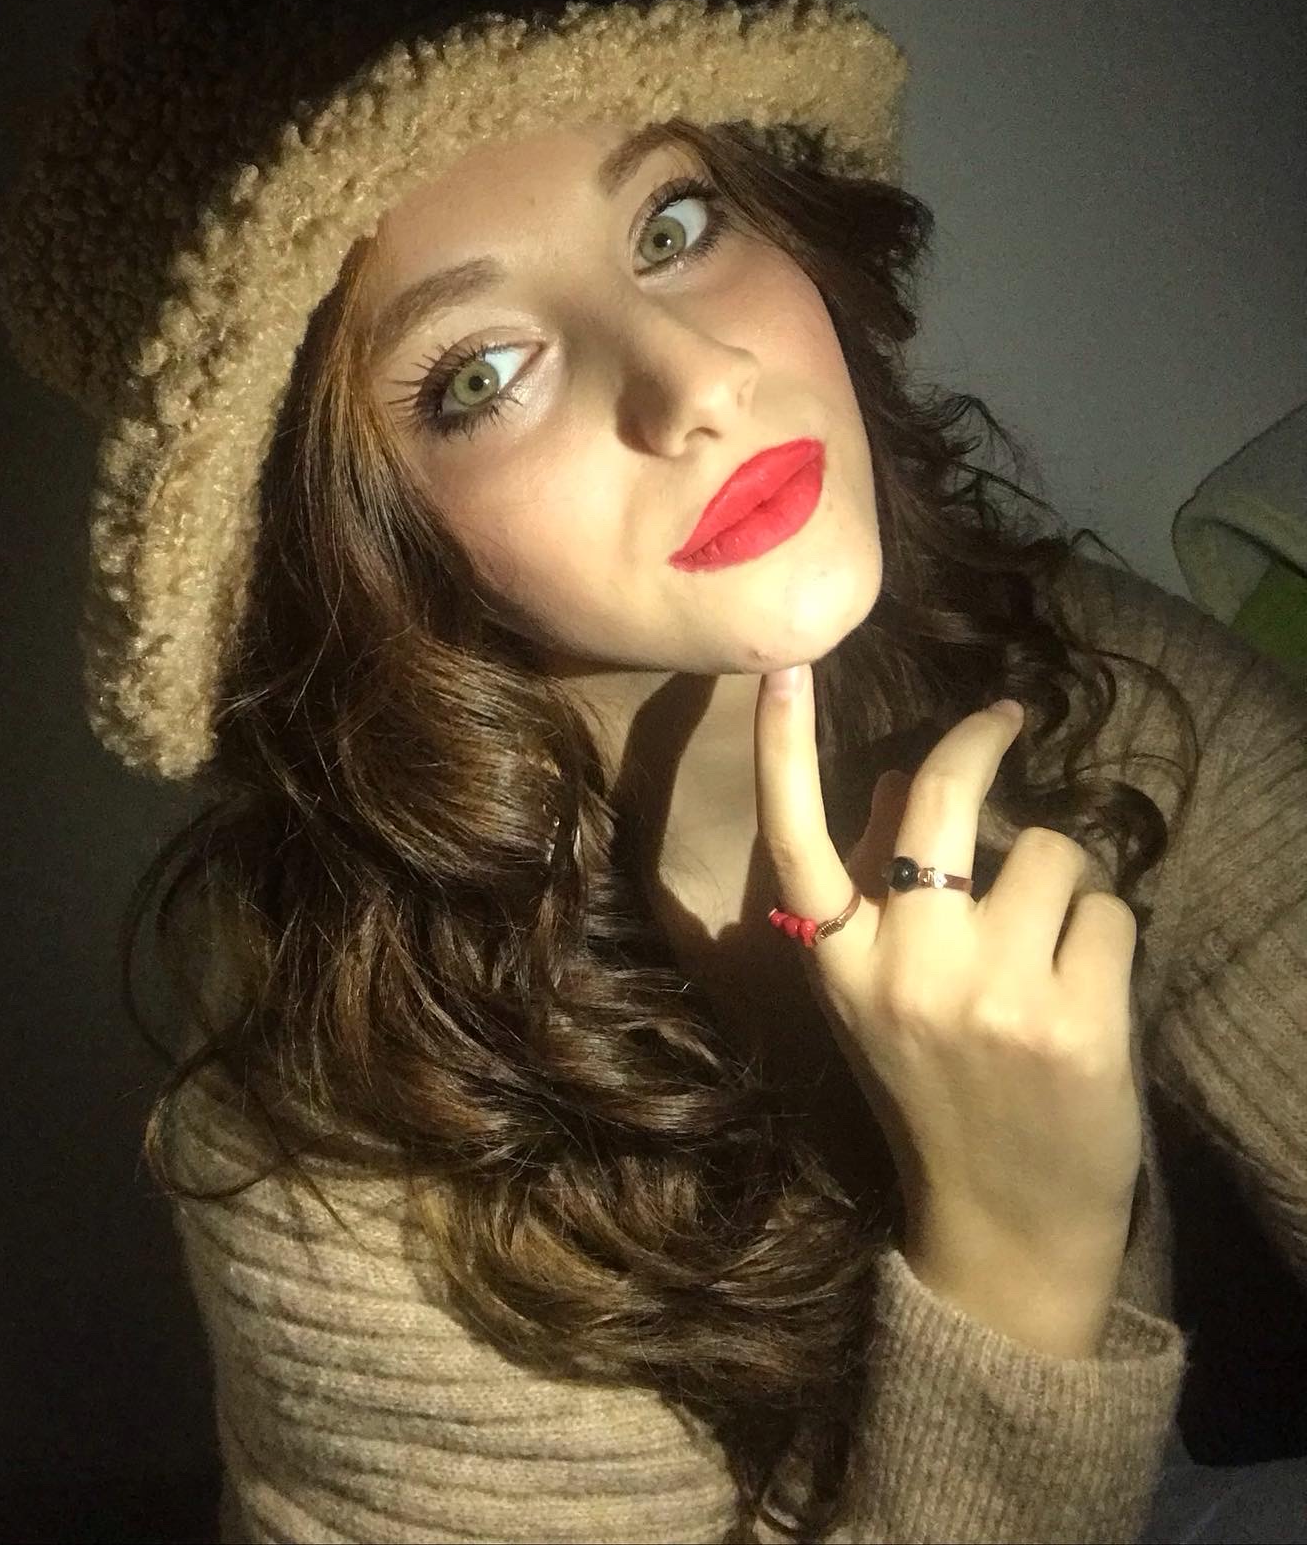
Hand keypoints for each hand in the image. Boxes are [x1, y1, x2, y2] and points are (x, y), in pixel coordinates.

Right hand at [753, 674, 1142, 1262]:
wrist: (1003, 1225)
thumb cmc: (938, 1091)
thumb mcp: (876, 999)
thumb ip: (880, 893)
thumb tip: (902, 779)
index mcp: (838, 962)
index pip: (796, 837)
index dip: (785, 748)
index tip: (784, 666)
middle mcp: (902, 968)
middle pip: (943, 799)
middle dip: (983, 740)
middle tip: (1008, 718)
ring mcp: (990, 991)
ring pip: (1050, 850)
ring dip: (1063, 883)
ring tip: (1050, 950)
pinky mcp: (1073, 1018)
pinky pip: (1108, 910)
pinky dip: (1106, 936)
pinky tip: (1088, 995)